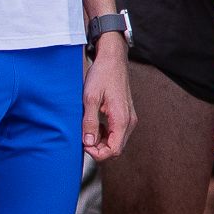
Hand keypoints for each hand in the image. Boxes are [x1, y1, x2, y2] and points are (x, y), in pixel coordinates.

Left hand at [83, 38, 133, 161]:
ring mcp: (129, 118)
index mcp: (121, 119)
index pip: (114, 150)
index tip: (84, 145)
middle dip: (99, 148)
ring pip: (116, 142)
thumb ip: (90, 122)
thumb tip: (88, 142)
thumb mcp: (90, 98)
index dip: (97, 153)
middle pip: (116, 148)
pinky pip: (117, 133)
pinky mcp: (126, 115)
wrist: (113, 59)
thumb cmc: (102, 75)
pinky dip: (105, 134)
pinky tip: (96, 124)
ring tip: (88, 130)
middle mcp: (129, 121)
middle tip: (84, 138)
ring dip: (101, 141)